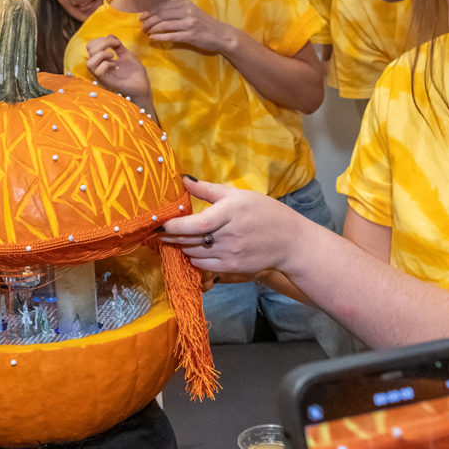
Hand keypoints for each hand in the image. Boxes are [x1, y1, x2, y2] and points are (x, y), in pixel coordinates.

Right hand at [85, 35, 150, 103]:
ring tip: (113, 56)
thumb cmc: (135, 73)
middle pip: (89, 50)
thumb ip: (118, 46)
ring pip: (89, 62)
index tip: (116, 42)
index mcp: (102, 60)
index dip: (101, 39)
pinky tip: (114, 65)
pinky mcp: (107, 82)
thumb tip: (109, 35)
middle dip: (102, 42)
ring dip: (102, 54)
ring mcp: (103, 75)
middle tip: (116, 45)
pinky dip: (106, 64)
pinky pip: (98, 71)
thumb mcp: (127, 55)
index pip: (91, 46)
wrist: (143, 86)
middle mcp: (100, 67)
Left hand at [140, 0, 235, 53]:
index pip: (162, 6)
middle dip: (148, 20)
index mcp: (185, 4)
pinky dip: (159, 37)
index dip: (150, 11)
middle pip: (161, 14)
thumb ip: (177, 10)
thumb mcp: (192, 11)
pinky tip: (153, 38)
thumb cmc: (205, 24)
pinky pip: (171, 36)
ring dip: (152, 28)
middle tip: (141, 26)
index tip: (142, 16)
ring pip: (164, 24)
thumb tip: (158, 12)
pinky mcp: (190, 35)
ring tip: (146, 32)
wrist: (221, 35)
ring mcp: (189, 23)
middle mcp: (186, 11)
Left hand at [160, 178, 304, 276]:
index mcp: (230, 213)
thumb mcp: (238, 195)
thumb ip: (208, 189)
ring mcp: (230, 254)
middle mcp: (229, 235)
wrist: (290, 241)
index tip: (160, 222)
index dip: (174, 226)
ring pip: (193, 254)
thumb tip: (183, 180)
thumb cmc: (265, 212)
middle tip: (158, 231)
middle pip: (190, 240)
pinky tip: (192, 250)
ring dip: (181, 247)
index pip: (196, 224)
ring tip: (175, 239)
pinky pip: (203, 266)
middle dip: (171, 236)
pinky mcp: (232, 268)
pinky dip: (193, 258)